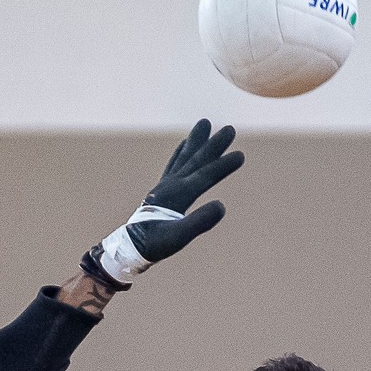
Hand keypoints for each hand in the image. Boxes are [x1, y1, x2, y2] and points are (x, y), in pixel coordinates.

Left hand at [91, 120, 243, 283]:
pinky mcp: (162, 190)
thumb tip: (221, 206)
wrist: (130, 247)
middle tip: (230, 129)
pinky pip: (174, 165)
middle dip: (214, 146)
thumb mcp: (178, 238)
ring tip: (205, 123)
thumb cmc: (155, 244)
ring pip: (184, 158)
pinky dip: (181, 152)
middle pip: (196, 161)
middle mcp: (171, 185)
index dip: (223, 166)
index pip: (205, 176)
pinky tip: (185, 144)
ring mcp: (166, 185)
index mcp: (177, 194)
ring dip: (196, 142)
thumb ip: (198, 222)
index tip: (241, 155)